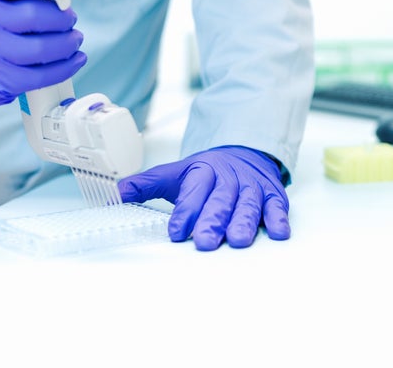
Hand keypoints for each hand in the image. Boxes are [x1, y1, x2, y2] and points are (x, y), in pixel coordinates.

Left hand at [118, 146, 289, 250]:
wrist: (246, 152)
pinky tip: (277, 232)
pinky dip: (278, 219)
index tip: (178, 230)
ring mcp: (253, 188)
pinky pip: (278, 208)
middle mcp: (230, 180)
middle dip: (213, 220)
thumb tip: (115, 194)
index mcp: (204, 172)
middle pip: (221, 201)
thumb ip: (146, 185)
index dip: (186, 212)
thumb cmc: (209, 171)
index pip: (194, 192)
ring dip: (244, 222)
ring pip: (249, 206)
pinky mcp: (273, 197)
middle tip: (205, 241)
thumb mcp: (176, 173)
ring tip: (238, 240)